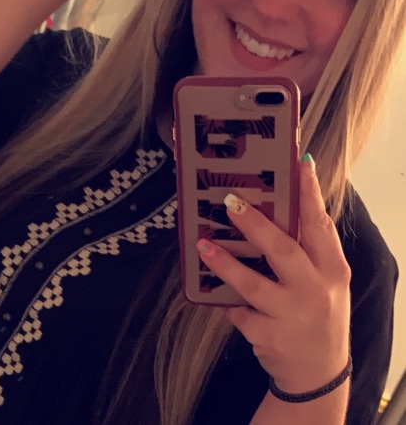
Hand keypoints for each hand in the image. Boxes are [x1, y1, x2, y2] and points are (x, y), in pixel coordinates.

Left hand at [197, 157, 350, 393]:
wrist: (319, 373)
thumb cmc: (319, 313)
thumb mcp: (326, 280)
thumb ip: (309, 248)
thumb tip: (286, 203)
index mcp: (332, 269)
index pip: (319, 224)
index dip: (308, 192)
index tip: (299, 163)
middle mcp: (315, 290)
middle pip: (282, 250)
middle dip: (254, 224)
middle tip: (230, 203)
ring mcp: (291, 315)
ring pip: (252, 283)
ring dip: (224, 262)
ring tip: (204, 244)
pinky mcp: (269, 336)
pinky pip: (239, 311)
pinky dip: (227, 301)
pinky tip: (217, 292)